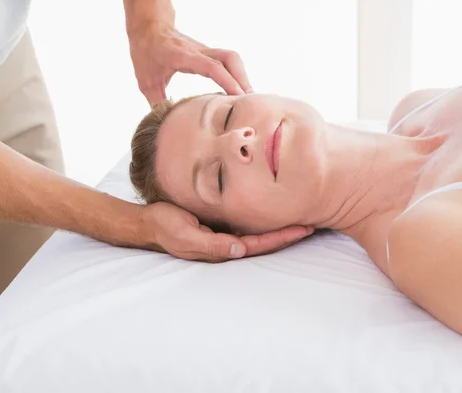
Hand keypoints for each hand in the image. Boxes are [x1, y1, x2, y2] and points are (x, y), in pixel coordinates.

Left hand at [128, 26, 252, 105]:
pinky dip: (236, 74)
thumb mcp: (145, 80)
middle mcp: (197, 50)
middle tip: (247, 100)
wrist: (148, 26)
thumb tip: (166, 126)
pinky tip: (237, 90)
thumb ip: (157, 102)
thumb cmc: (145, 51)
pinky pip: (227, 61)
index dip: (227, 81)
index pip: (211, 66)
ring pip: (231, 57)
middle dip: (242, 78)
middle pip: (229, 57)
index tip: (238, 96)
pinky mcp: (207, 53)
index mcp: (182, 56)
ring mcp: (204, 50)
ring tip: (246, 97)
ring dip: (241, 76)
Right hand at [138, 202, 312, 262]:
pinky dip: (264, 219)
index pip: (258, 245)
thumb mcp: (185, 235)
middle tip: (313, 223)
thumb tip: (238, 250)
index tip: (302, 229)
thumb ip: (211, 244)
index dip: (281, 238)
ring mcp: (225, 236)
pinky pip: (248, 224)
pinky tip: (275, 211)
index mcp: (222, 248)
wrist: (149, 222)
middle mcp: (228, 244)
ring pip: (259, 234)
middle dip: (288, 234)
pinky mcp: (221, 226)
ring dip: (280, 227)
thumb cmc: (165, 226)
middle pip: (265, 242)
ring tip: (302, 218)